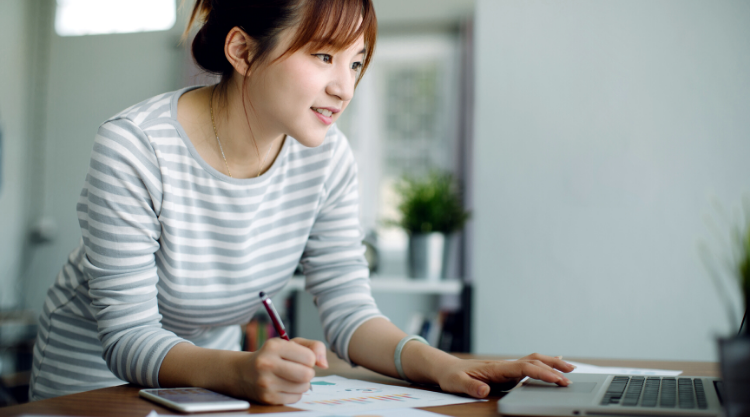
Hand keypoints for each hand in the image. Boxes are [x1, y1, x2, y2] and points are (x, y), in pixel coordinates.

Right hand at [235, 337, 327, 403]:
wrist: (243, 372)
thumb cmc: (272, 356)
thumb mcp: (290, 344)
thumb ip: (313, 347)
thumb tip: (325, 364)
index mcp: (274, 346)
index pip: (309, 357)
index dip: (310, 359)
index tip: (301, 358)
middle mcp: (268, 364)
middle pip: (307, 374)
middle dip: (308, 372)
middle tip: (300, 369)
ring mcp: (266, 383)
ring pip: (303, 387)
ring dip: (302, 383)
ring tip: (290, 377)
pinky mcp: (268, 398)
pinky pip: (295, 398)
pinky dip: (294, 393)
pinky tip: (284, 385)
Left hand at [435, 353, 574, 398]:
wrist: (447, 369)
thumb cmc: (452, 376)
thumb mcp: (456, 383)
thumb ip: (470, 386)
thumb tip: (484, 390)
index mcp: (496, 367)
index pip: (524, 367)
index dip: (542, 372)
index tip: (557, 379)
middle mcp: (504, 365)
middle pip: (533, 360)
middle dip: (553, 366)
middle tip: (572, 373)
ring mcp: (507, 368)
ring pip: (533, 361)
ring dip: (551, 363)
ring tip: (570, 369)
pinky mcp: (507, 373)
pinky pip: (528, 367)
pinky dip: (543, 365)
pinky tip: (553, 366)